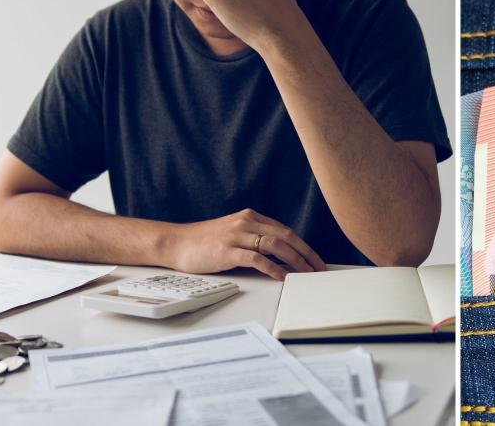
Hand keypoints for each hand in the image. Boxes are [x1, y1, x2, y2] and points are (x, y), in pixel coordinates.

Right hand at [165, 208, 325, 280]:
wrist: (175, 243)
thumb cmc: (204, 242)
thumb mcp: (234, 233)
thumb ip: (255, 238)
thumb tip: (281, 255)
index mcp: (251, 217)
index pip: (286, 230)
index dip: (304, 246)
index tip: (316, 260)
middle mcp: (246, 222)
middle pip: (286, 236)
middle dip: (306, 254)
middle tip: (319, 269)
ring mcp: (236, 235)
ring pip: (275, 245)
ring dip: (295, 261)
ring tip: (306, 274)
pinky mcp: (226, 250)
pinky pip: (257, 258)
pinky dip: (274, 268)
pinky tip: (283, 277)